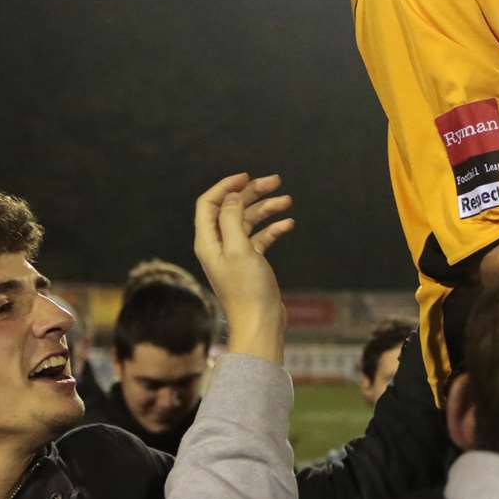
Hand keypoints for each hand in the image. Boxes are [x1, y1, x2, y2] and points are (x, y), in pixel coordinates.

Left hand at [193, 173, 294, 362]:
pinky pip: (261, 237)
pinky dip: (273, 228)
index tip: (248, 177)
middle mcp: (219, 245)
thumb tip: (231, 196)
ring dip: (266, 208)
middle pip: (231, 209)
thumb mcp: (239, 249)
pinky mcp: (251, 262)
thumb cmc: (247, 289)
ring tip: (287, 200)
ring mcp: (235, 254)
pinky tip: (289, 224)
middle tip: (276, 181)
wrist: (260, 322)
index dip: (226, 187)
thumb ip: (231, 219)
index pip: (209, 203)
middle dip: (252, 193)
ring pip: (249, 221)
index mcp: (209, 241)